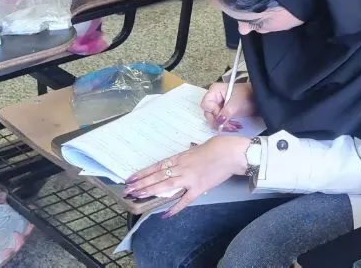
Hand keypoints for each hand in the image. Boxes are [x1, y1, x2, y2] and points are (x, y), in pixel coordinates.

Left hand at [124, 135, 248, 213]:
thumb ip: (188, 155)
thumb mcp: (198, 148)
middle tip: (128, 190)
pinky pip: (184, 199)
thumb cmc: (218, 146)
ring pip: (165, 185)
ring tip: (138, 196)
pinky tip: (165, 214)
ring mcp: (189, 178)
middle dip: (141, 183)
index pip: (157, 166)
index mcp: (181, 157)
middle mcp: (181, 167)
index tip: (131, 178)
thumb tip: (183, 157)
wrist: (232, 153)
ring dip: (150, 191)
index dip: (143, 172)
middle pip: (157, 176)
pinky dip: (175, 207)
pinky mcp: (199, 188)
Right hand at [201, 82, 254, 129]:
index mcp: (215, 90)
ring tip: (232, 126)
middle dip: (217, 120)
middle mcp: (214, 96)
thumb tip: (218, 122)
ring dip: (222, 124)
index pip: (206, 104)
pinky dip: (225, 124)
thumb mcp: (236, 105)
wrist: (258, 97)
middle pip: (208, 112)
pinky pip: (219, 119)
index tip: (222, 117)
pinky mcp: (223, 110)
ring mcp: (218, 104)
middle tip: (227, 125)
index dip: (212, 112)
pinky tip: (232, 126)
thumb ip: (225, 113)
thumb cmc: (247, 96)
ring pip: (214, 117)